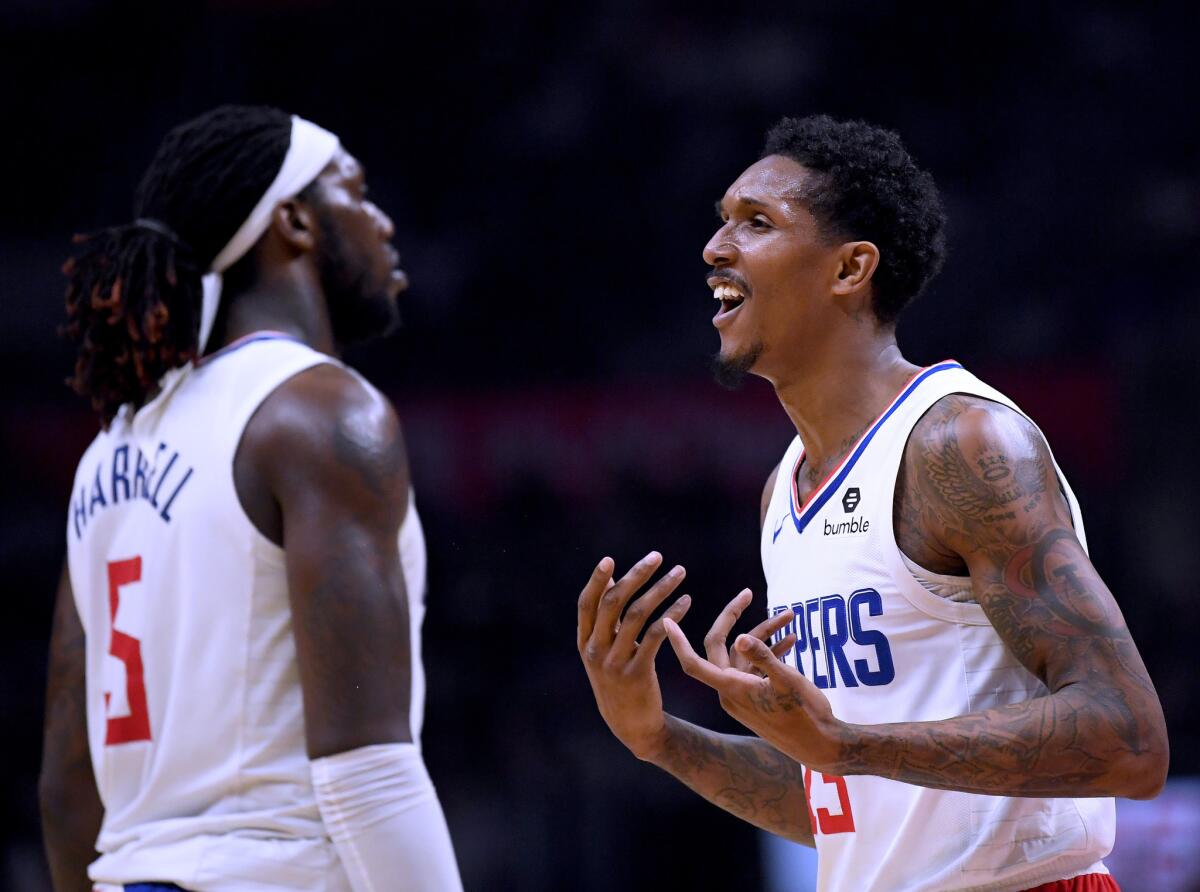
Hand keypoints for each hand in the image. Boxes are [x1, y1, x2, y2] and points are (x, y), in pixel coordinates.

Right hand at [576, 552, 690, 759]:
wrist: (632, 725)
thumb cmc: (620, 678)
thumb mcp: (606, 649)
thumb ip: (607, 617)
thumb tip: (611, 576)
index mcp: (585, 642)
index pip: (587, 604)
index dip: (596, 581)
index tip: (609, 559)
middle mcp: (596, 651)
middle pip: (613, 604)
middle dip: (636, 576)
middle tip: (657, 556)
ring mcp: (615, 664)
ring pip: (637, 616)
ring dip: (660, 590)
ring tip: (680, 573)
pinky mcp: (637, 674)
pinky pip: (656, 637)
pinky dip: (672, 616)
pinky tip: (686, 603)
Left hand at [663, 592, 846, 773]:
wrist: (821, 746)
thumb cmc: (805, 715)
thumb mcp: (787, 681)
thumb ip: (764, 657)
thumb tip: (742, 637)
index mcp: (731, 688)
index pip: (694, 663)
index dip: (678, 642)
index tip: (666, 620)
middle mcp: (731, 689)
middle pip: (720, 647)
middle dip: (733, 618)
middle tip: (747, 593)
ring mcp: (744, 693)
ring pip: (744, 654)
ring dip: (764, 633)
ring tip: (790, 616)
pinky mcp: (757, 695)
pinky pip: (756, 666)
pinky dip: (770, 650)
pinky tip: (791, 638)